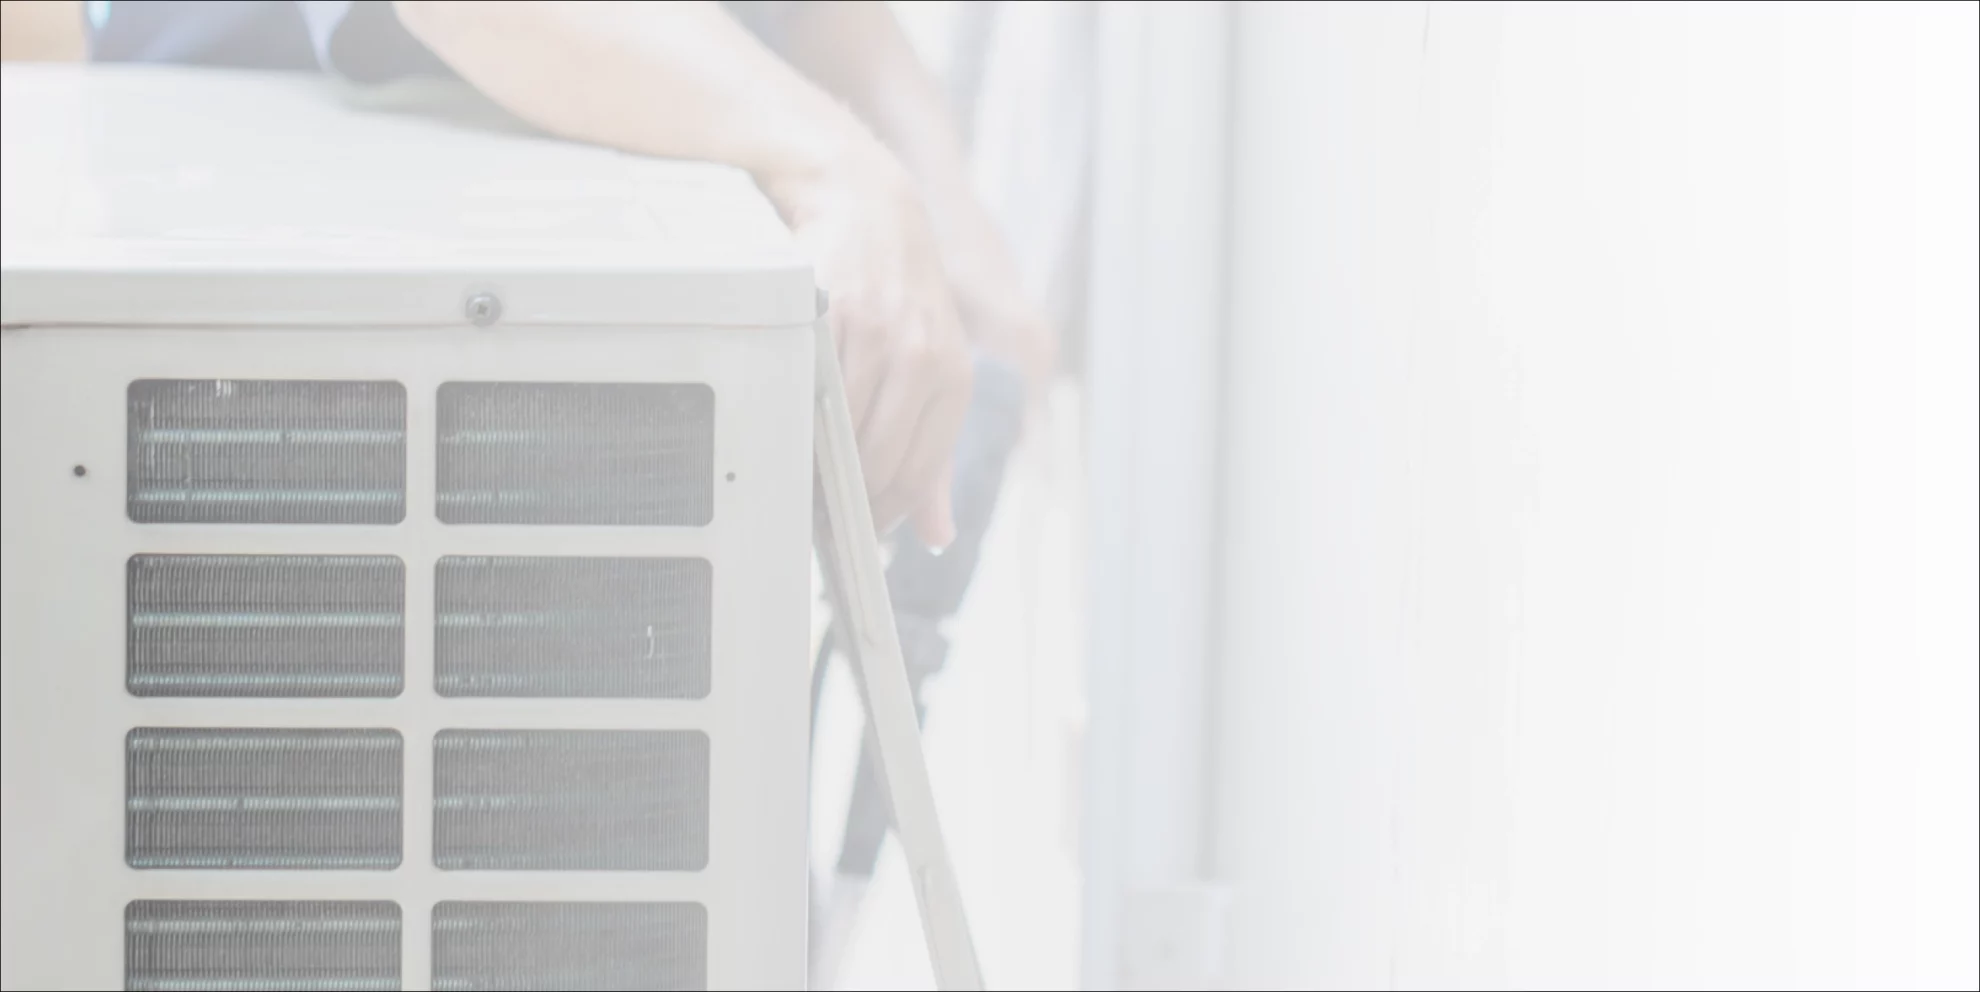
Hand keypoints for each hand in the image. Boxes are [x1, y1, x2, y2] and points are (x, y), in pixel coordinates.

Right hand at [774, 152, 972, 548]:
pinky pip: (810, 384)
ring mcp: (879, 333)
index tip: (855, 531)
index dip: (881, 514)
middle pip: (877, 461)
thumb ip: (936, 457)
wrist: (869, 207)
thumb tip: (940, 535)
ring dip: (816, 458)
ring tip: (800, 467)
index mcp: (954, 380)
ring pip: (840, 425)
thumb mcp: (934, 371)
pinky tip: (789, 421)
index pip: (917, 476)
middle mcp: (923, 357)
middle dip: (844, 495)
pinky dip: (795, 413)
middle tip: (816, 508)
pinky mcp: (836, 310)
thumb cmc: (901, 297)